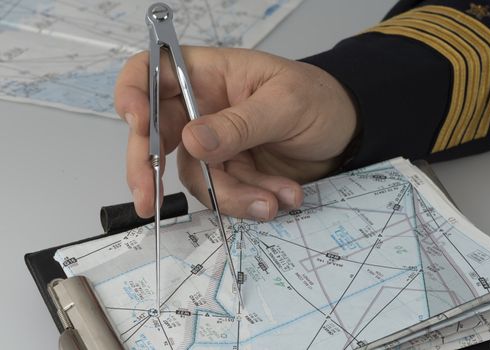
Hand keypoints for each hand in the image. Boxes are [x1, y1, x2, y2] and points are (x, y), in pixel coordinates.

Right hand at [115, 47, 356, 220]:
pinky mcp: (230, 172)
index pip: (153, 71)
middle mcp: (202, 109)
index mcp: (209, 74)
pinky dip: (250, 202)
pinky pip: (224, 194)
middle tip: (150, 199)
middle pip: (154, 135)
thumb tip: (192, 142)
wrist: (345, 135)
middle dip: (149, 169)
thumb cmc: (320, 100)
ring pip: (194, 176)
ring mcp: (214, 145)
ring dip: (232, 195)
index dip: (133, 92)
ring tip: (274, 198)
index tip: (135, 121)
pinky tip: (283, 197)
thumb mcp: (285, 104)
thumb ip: (240, 124)